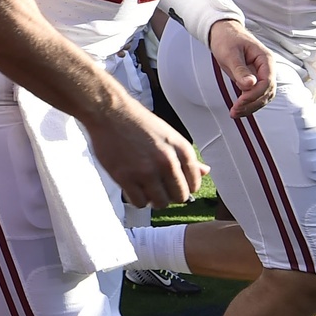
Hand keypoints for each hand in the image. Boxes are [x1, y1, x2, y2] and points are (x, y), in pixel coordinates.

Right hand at [87, 96, 206, 208]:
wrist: (110, 112)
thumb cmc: (138, 122)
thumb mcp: (169, 135)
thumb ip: (186, 157)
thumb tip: (205, 171)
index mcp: (180, 148)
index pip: (194, 182)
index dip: (186, 187)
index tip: (177, 186)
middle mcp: (166, 161)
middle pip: (179, 196)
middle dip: (171, 196)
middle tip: (160, 188)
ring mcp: (146, 171)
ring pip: (160, 203)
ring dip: (155, 200)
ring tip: (147, 188)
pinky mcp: (126, 178)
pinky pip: (140, 203)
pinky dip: (138, 200)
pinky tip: (134, 189)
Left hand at [206, 19, 274, 118]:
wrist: (223, 32)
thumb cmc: (227, 39)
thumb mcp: (231, 54)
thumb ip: (240, 70)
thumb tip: (250, 85)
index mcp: (265, 59)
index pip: (267, 82)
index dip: (255, 94)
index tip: (240, 101)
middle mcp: (266, 68)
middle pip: (267, 92)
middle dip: (253, 104)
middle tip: (235, 110)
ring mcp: (261, 74)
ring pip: (263, 96)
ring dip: (251, 107)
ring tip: (235, 113)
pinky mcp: (254, 79)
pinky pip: (255, 94)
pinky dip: (248, 103)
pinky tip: (238, 108)